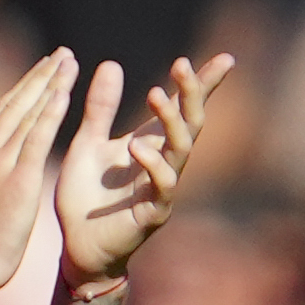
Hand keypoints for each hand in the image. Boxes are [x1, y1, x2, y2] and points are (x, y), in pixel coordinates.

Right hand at [0, 47, 81, 296]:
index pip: (1, 110)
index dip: (24, 86)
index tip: (42, 68)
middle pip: (16, 103)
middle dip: (41, 76)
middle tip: (63, 54)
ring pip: (29, 114)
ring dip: (51, 84)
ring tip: (71, 63)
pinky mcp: (17, 180)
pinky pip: (38, 139)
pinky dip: (51, 113)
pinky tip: (65, 93)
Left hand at [55, 52, 232, 289]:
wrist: (77, 245)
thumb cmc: (85, 197)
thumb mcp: (87, 143)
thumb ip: (100, 108)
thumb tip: (111, 63)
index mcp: (151, 143)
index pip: (184, 109)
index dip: (205, 84)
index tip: (226, 58)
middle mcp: (164, 163)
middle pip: (191, 123)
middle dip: (191, 93)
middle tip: (181, 64)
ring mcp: (162, 188)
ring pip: (181, 149)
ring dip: (171, 120)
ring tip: (154, 94)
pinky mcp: (153, 213)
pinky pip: (163, 186)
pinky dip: (153, 164)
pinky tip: (136, 147)